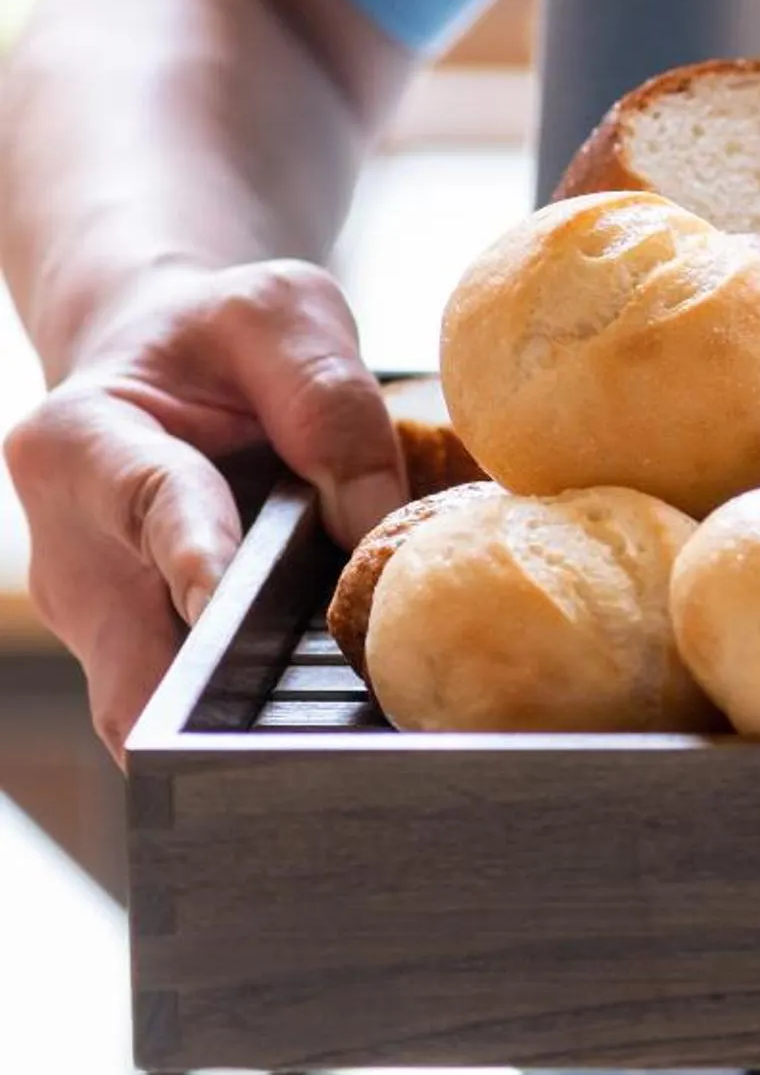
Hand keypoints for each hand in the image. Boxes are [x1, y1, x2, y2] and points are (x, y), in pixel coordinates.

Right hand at [4, 261, 403, 758]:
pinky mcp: (136, 651)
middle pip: (126, 652)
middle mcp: (70, 545)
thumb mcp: (283, 316)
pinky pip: (184, 706)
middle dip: (202, 702)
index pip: (146, 503)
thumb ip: (329, 402)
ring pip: (151, 704)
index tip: (223, 604)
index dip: (190, 556)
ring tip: (320, 758)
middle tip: (285, 745)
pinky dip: (239, 726)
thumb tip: (374, 525)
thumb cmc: (219, 336)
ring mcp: (98, 614)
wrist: (161, 360)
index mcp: (82, 442)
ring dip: (229, 730)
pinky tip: (317, 740)